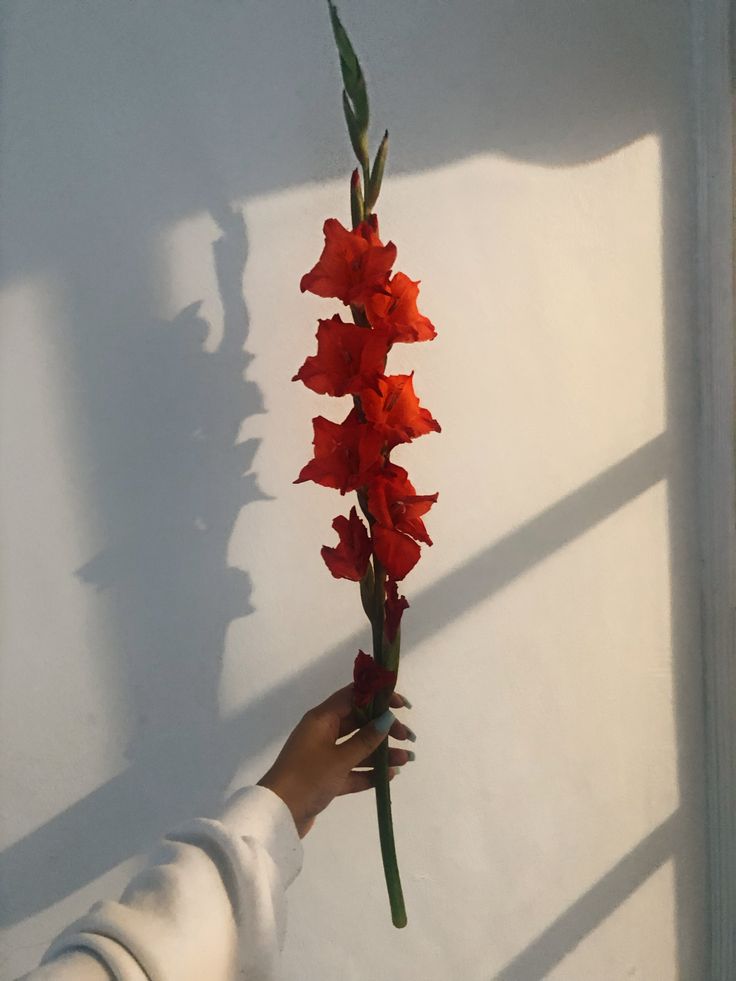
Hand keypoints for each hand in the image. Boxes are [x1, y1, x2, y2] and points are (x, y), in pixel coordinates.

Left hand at [257, 685, 414, 837]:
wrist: (278, 814)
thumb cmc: (307, 778)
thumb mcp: (340, 759)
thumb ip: (366, 739)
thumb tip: (387, 718)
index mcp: (321, 719)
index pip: (353, 697)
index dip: (378, 697)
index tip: (401, 705)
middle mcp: (322, 732)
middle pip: (358, 722)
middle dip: (384, 728)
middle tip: (408, 737)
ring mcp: (323, 756)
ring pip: (357, 747)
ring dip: (381, 752)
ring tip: (406, 759)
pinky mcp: (325, 778)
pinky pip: (351, 769)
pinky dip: (368, 771)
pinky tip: (390, 775)